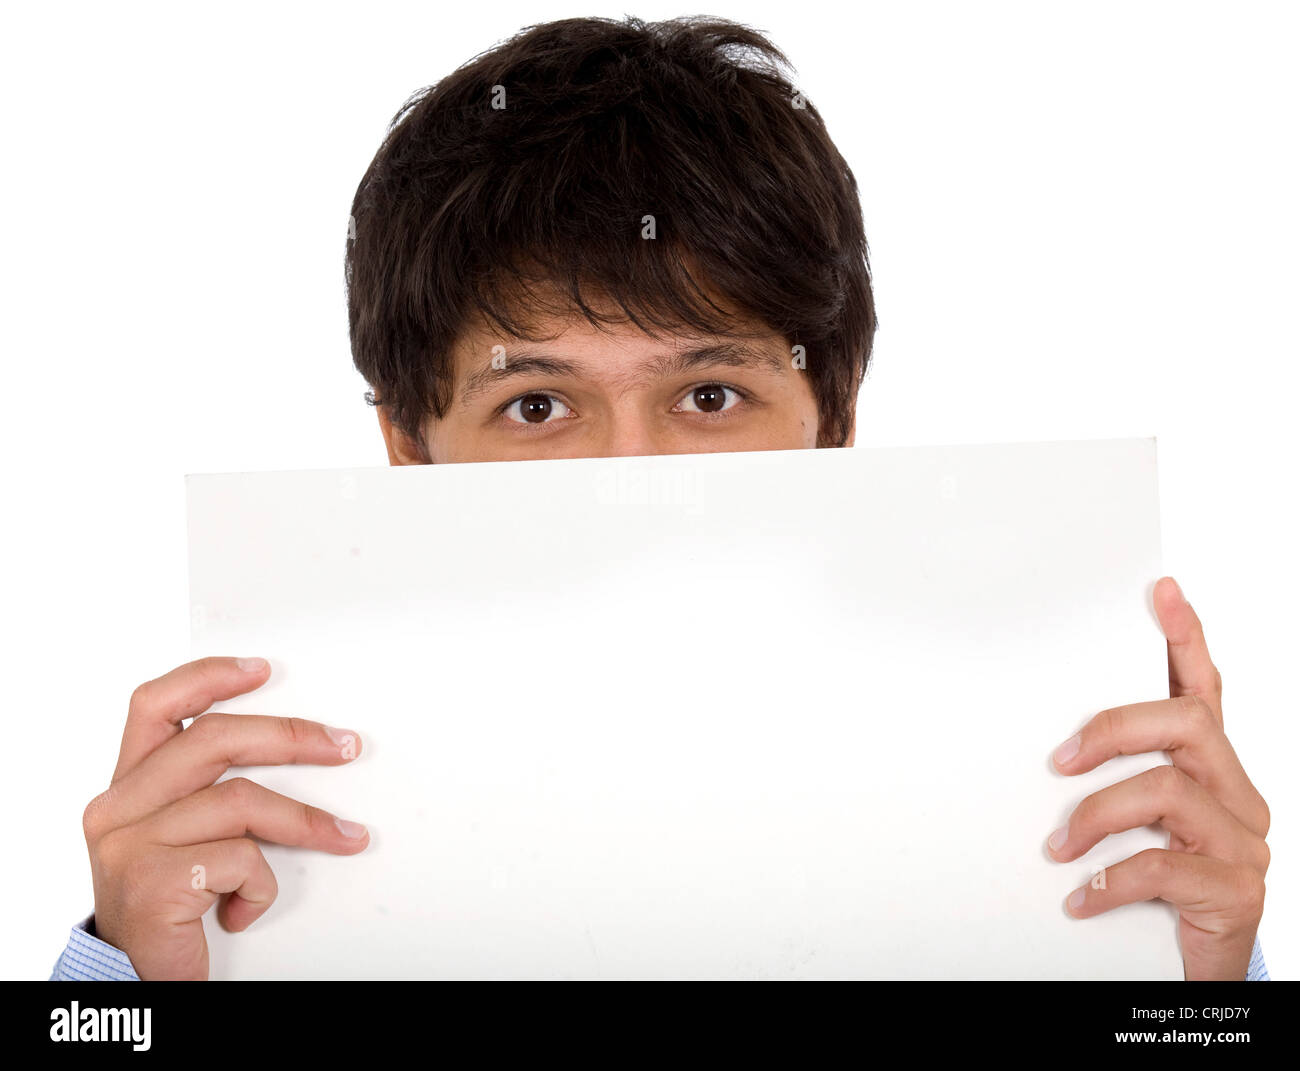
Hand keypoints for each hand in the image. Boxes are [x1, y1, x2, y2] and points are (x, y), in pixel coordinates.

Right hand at [81, 656, 368, 979]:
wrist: (131, 984)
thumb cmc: (167, 907)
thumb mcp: (177, 837)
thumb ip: (206, 790)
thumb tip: (291, 743)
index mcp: (124, 787)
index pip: (154, 706)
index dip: (208, 677)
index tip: (263, 670)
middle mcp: (117, 809)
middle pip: (214, 740)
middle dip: (292, 737)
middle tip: (344, 745)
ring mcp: (130, 845)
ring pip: (241, 800)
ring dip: (306, 820)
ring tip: (344, 837)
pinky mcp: (154, 884)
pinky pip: (240, 859)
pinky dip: (262, 884)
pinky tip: (248, 905)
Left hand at [1046, 576, 1268, 979]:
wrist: (1187, 977)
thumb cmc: (1156, 889)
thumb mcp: (1134, 825)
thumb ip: (1114, 779)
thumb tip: (1050, 745)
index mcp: (1211, 771)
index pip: (1205, 691)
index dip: (1187, 640)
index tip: (1162, 593)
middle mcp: (1237, 798)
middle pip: (1187, 723)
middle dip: (1114, 730)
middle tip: (1059, 761)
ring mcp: (1242, 845)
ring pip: (1169, 791)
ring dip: (1098, 815)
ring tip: (1059, 848)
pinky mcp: (1236, 894)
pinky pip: (1165, 866)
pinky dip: (1111, 879)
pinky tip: (1081, 897)